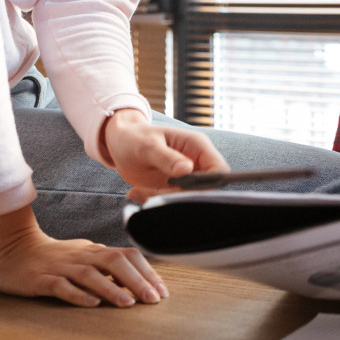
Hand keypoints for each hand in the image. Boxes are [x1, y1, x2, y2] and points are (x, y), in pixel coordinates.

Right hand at [0, 206, 167, 307]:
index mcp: (94, 251)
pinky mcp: (40, 280)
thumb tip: (136, 281)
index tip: (162, 291)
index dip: (147, 272)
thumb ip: (106, 267)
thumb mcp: (83, 258)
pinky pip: (60, 286)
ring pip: (90, 275)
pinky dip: (77, 295)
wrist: (11, 250)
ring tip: (128, 303)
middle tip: (154, 300)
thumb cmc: (53, 258)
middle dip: (137, 280)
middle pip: (114, 262)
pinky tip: (91, 304)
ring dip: (111, 289)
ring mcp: (60, 267)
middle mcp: (81, 256)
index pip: (127, 256)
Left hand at [102, 109, 226, 201]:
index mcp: (197, 146)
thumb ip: (166, 157)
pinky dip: (155, 201)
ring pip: (188, 199)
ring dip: (165, 200)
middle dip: (182, 196)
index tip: (183, 191)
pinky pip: (172, 202)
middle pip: (206, 189)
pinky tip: (137, 192)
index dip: (208, 184)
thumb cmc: (135, 137)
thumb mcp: (147, 145)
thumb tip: (186, 169)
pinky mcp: (174, 188)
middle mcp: (196, 163)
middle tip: (154, 194)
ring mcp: (186, 177)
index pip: (219, 169)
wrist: (121, 143)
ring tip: (140, 191)